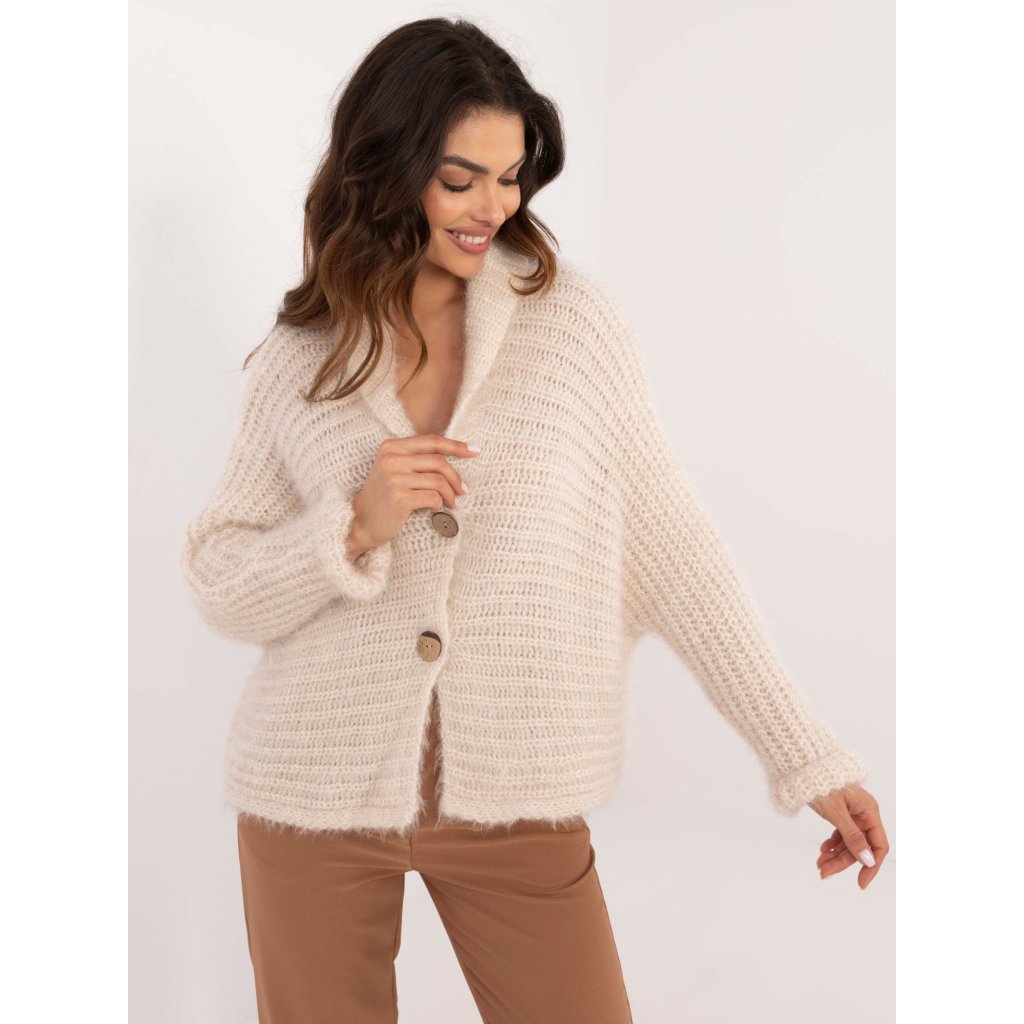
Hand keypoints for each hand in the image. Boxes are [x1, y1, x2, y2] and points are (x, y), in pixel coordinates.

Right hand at [346, 434, 479, 556]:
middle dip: (456, 478)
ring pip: (438, 481)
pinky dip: (440, 504)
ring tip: (452, 503)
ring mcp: (394, 478)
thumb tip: (456, 456)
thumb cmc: (384, 496)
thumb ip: (418, 459)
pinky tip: (436, 509)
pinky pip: (433, 497)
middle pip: (438, 461)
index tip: (476, 451)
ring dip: (450, 494)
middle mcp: (391, 459)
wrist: (361, 522)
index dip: (456, 446)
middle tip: (464, 491)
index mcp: (391, 447)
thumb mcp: (395, 469)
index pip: (431, 441)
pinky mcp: (398, 498)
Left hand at [809, 783, 888, 889]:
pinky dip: (831, 844)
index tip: (860, 883)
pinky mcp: (840, 813)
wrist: (803, 766)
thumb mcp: (836, 812)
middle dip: (843, 862)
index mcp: (869, 811)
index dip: (872, 866)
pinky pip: (840, 834)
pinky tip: (822, 851)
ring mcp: (852, 814)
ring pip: (848, 842)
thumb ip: (853, 836)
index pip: (878, 845)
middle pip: (859, 847)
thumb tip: (869, 860)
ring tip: (819, 865)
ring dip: (835, 855)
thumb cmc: (820, 783)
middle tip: (823, 874)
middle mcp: (863, 814)